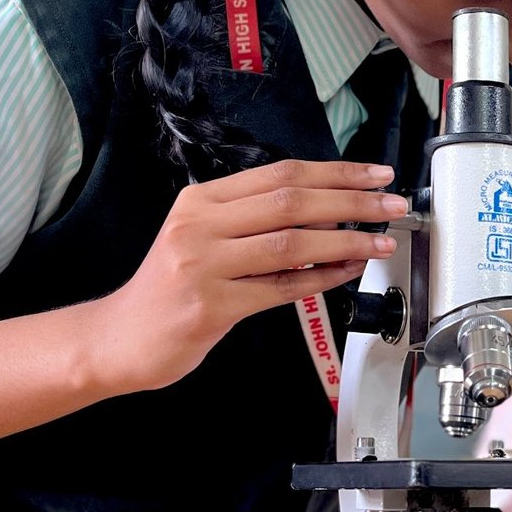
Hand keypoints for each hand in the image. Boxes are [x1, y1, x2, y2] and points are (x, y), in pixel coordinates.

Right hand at [99, 159, 403, 393]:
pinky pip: (280, 288)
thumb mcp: (202, 238)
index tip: (376, 174)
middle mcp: (199, 226)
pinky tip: (347, 271)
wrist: (119, 340)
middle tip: (392, 203)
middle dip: (352, 200)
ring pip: (291, 243)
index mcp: (201, 200)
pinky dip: (320, 278)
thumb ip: (253, 220)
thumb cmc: (170, 289)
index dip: (336, 171)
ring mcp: (203, 266)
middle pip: (291, 201)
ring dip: (345, 239)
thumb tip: (327, 207)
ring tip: (380, 241)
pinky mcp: (210, 307)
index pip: (280, 174)